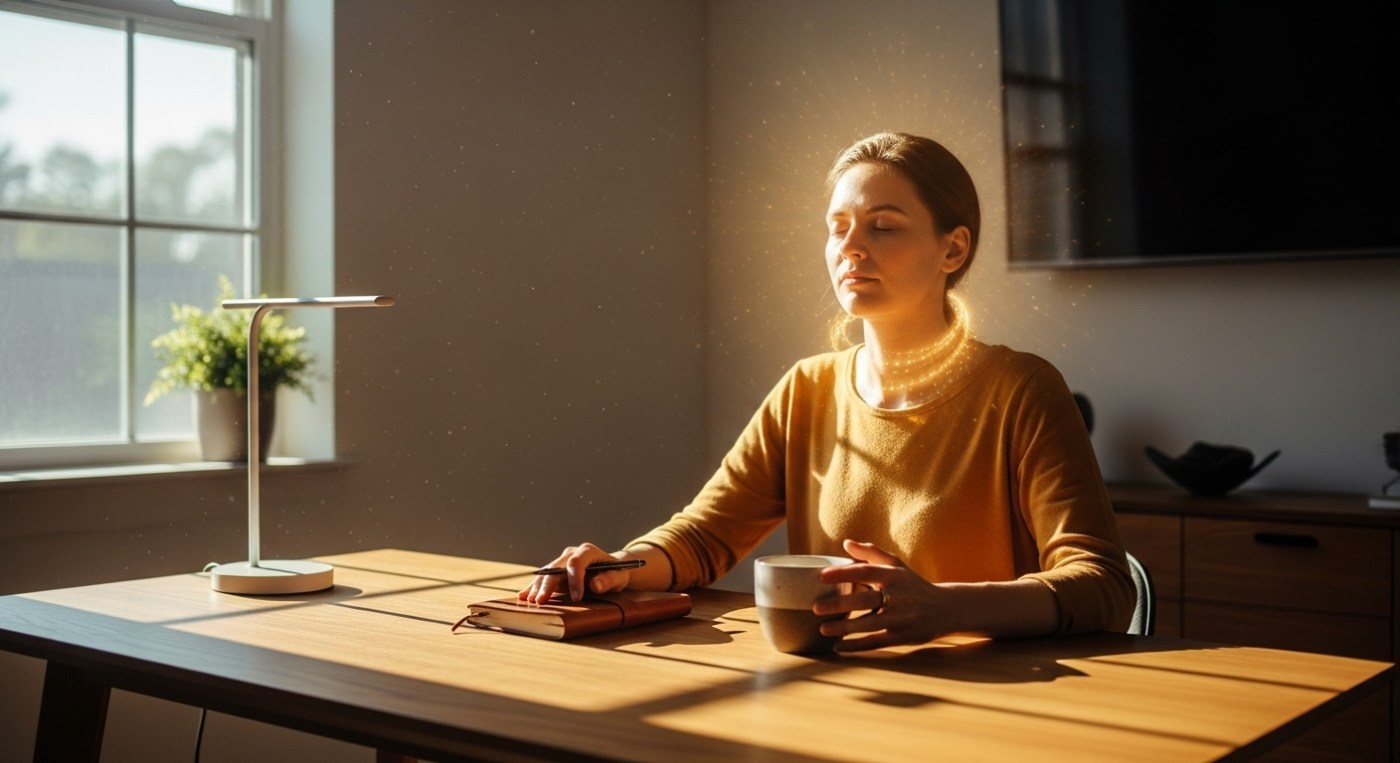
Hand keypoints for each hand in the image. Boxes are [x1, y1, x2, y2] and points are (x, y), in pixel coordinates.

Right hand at [519, 542, 631, 603]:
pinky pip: (544, 579)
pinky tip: (523, 596)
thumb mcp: (619, 577)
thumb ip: (609, 580)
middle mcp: (572, 553)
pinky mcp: (556, 571)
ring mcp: (562, 561)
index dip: (575, 580)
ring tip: (529, 601)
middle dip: (548, 585)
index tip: (577, 598)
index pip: (577, 562)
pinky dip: (534, 587)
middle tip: (541, 601)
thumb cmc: (617, 573)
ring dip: (538, 587)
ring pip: (547, 573)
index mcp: (588, 551)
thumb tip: (596, 585)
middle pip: (556, 567)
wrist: (610, 569)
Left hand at [813, 539, 951, 651]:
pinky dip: (857, 646)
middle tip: (816, 607)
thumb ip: (872, 553)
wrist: (946, 608)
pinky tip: (839, 647)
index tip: (821, 576)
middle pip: (866, 600)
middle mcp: (899, 596)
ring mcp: (902, 618)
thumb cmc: (913, 585)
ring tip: (823, 629)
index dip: (844, 573)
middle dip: (840, 604)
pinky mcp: (903, 637)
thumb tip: (846, 543)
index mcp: (894, 576)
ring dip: (845, 627)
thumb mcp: (897, 566)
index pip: (866, 572)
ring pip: (870, 624)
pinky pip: (877, 642)